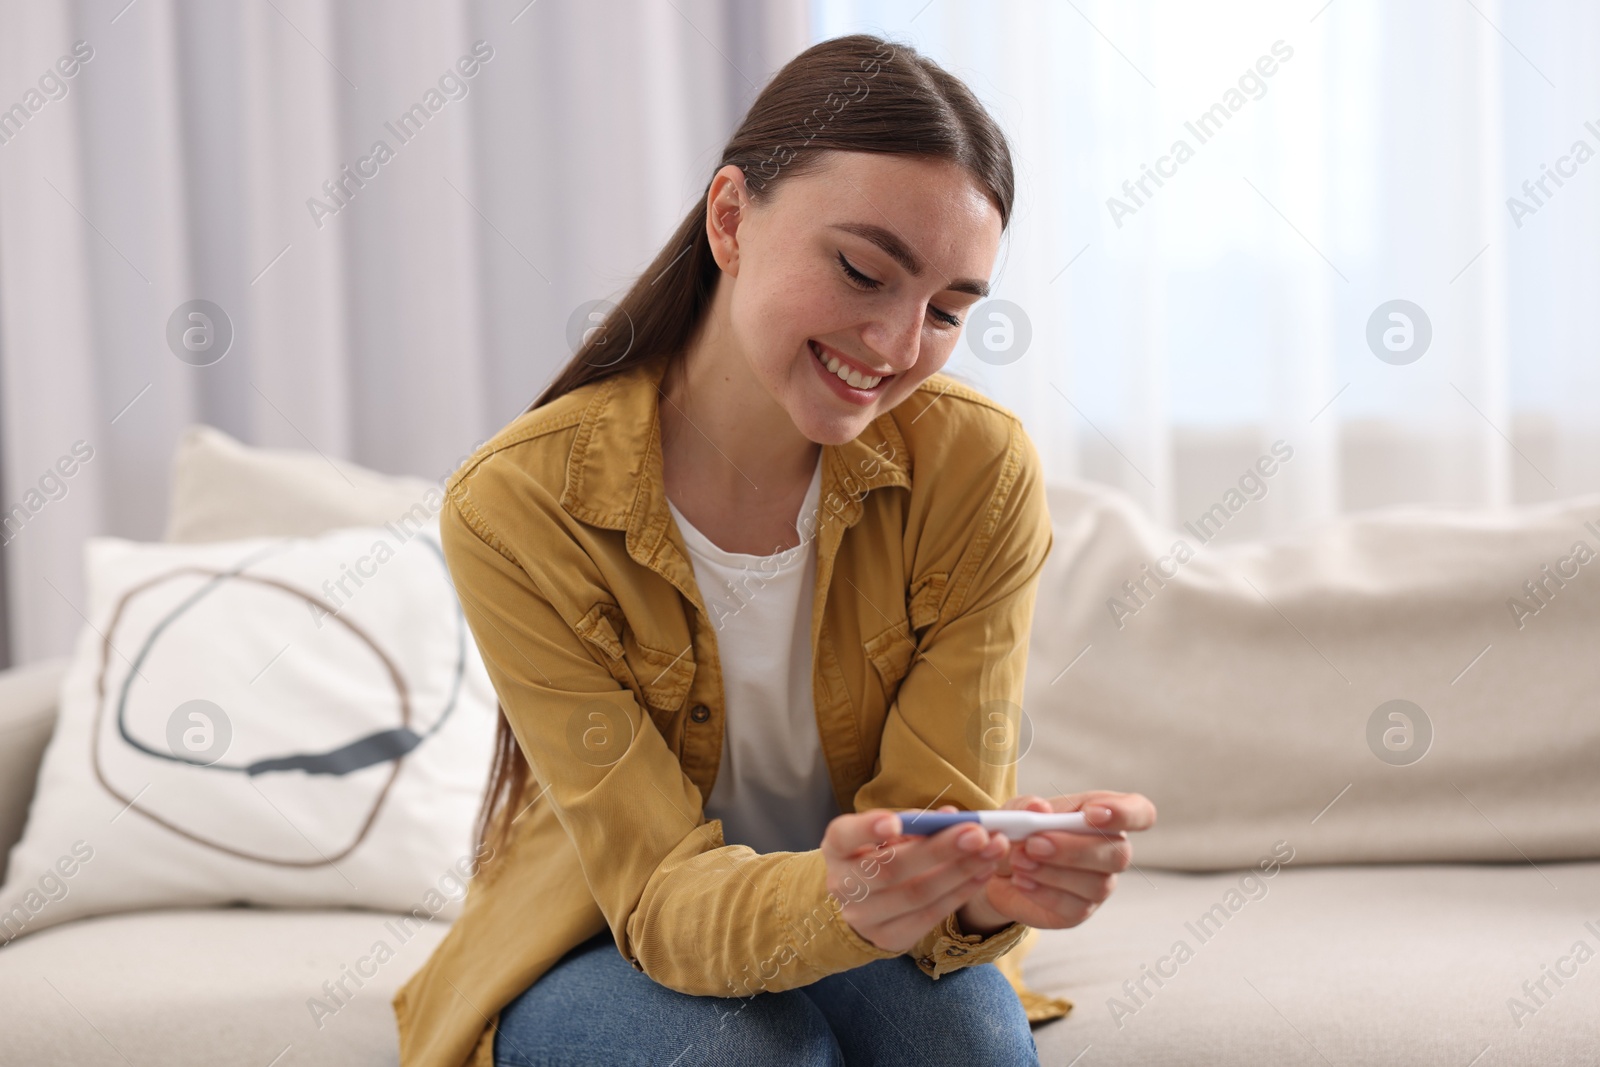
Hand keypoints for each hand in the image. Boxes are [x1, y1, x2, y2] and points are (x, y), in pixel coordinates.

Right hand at [820, 808, 1011, 952]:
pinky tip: (983, 873)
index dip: (868, 829)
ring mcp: (865, 917)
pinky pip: (931, 914)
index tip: (893, 821)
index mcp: (836, 848)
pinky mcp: (890, 939)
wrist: (861, 905)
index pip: (844, 836)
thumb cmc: (876, 856)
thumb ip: (914, 824)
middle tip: (977, 833)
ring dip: (961, 871)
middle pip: (892, 868)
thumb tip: (951, 817)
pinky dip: (962, 892)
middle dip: (940, 849)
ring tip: (992, 850)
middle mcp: (843, 884)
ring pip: (918, 894)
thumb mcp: (882, 834)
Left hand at [959, 791, 1156, 931]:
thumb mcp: (1016, 811)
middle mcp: (1110, 851)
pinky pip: (1073, 907)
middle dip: (1074, 849)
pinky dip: (1043, 892)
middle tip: (1033, 844)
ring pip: (1097, 885)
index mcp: (1104, 816)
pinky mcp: (1079, 911)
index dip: (1125, 813)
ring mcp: (1099, 884)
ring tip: (1019, 861)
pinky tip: (1021, 880)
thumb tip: (1040, 809)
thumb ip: (1026, 808)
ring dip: (1052, 872)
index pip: (1140, 812)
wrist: (996, 867)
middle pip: (1119, 854)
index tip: (1090, 814)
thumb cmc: (1019, 832)